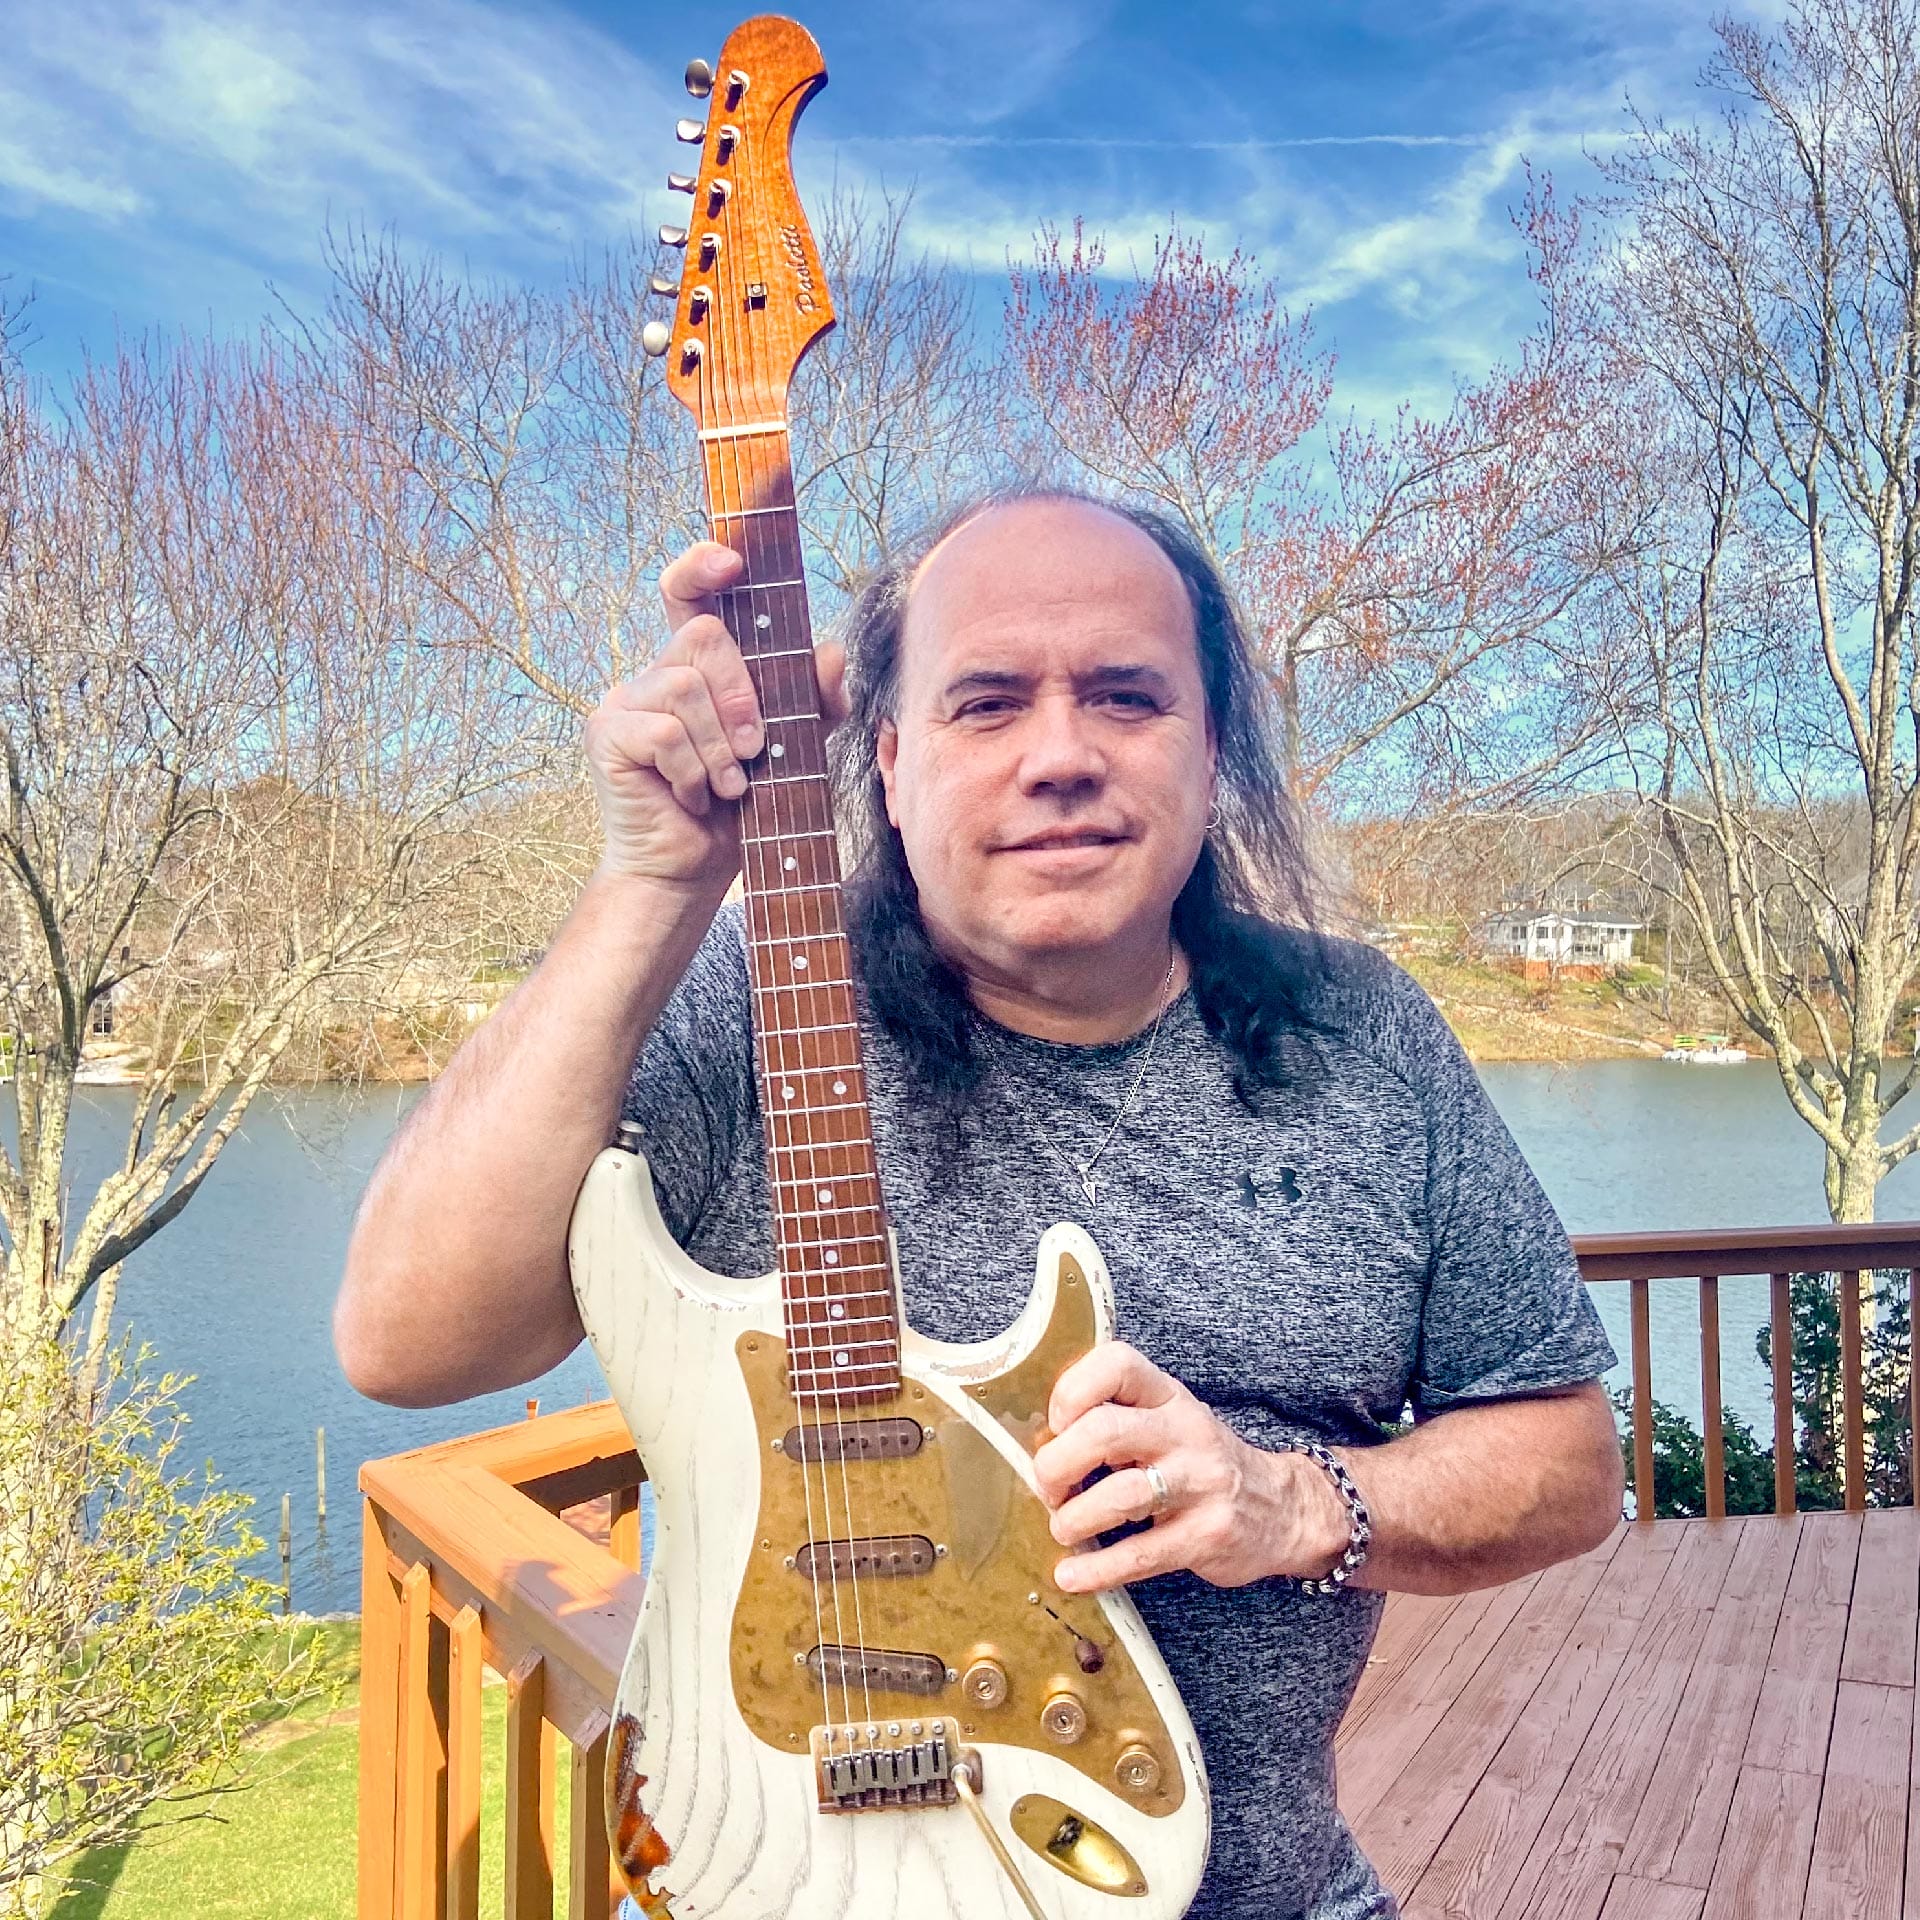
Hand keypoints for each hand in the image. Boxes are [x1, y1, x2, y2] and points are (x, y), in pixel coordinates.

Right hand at [584, 542, 848, 891]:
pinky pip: (662, 730)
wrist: (693, 871)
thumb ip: (811, 702)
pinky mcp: (607, 734)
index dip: (703, 566)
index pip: (689, 593)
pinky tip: (697, 796)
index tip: (733, 563)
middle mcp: (658, 673)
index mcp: (699, 667)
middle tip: (754, 748)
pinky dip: (693, 768)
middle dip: (742, 694)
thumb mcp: (793, 751)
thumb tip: (830, 651)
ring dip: (720, 745)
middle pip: (704, 635)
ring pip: (685, 686)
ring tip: (728, 784)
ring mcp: (625, 700)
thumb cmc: (740, 810)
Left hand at [1032, 1341, 1350, 1593]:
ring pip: (1122, 1495)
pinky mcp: (1206, 1536)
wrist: (1283, 1508)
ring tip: (1063, 1528)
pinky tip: (1071, 1575)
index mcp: (1168, 1396)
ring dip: (1075, 1518)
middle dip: (1057, 1464)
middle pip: (1105, 1432)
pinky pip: (1141, 1554)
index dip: (1072, 1390)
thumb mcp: (1168, 1421)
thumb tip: (1038, 1443)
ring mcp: (1200, 1483)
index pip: (1117, 1363)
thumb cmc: (1201, 1462)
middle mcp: (1185, 1431)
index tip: (1055, 1424)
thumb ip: (1116, 1419)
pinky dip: (1097, 1569)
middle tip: (1048, 1487)